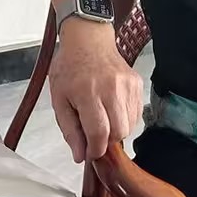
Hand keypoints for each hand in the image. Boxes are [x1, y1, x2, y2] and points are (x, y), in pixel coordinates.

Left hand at [46, 18, 142, 163]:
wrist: (88, 40)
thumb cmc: (70, 68)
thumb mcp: (59, 99)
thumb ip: (69, 130)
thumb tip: (80, 156)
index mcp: (87, 93)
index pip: (99, 133)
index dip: (95, 150)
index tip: (90, 153)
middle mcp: (111, 89)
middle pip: (119, 132)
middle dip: (107, 141)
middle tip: (95, 134)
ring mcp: (127, 85)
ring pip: (130, 125)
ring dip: (117, 130)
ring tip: (104, 118)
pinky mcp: (137, 83)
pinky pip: (137, 113)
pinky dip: (126, 118)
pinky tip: (113, 109)